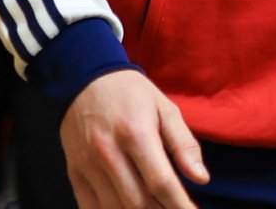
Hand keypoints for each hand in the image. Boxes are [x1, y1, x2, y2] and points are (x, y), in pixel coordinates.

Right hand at [60, 69, 208, 207]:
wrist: (85, 79)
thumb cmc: (131, 94)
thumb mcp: (164, 107)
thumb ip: (183, 144)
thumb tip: (202, 178)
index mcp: (136, 133)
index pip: (160, 182)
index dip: (179, 205)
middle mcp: (109, 153)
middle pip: (138, 202)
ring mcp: (88, 166)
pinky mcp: (74, 174)